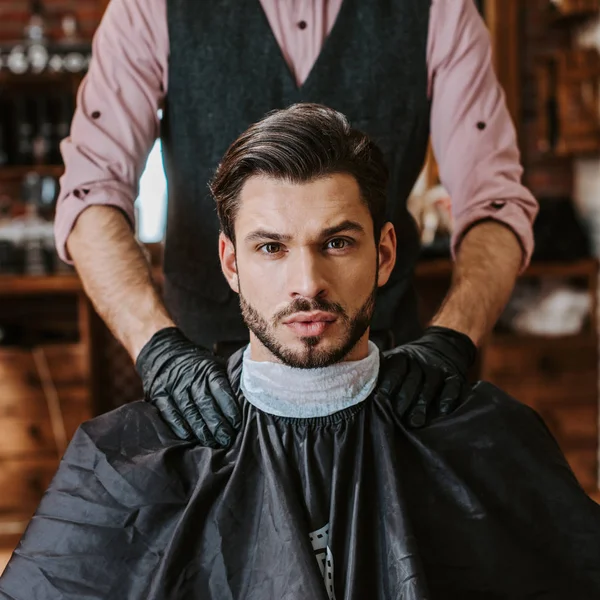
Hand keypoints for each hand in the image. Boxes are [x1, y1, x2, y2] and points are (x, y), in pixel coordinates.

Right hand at [135, 327, 240, 446]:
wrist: (166, 353)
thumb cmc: (199, 366)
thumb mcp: (215, 365)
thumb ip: (228, 381)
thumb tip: (249, 400)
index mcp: (208, 370)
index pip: (220, 389)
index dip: (229, 407)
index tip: (237, 424)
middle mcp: (191, 377)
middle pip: (205, 403)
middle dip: (217, 424)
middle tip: (227, 440)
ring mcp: (173, 386)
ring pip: (189, 410)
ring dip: (201, 429)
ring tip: (212, 443)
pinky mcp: (159, 395)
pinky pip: (169, 412)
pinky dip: (179, 426)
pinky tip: (189, 437)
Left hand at [382, 326, 476, 427]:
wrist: (442, 346)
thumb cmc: (409, 363)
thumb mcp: (393, 359)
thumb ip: (379, 369)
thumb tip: (361, 384)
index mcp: (403, 356)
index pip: (395, 368)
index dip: (388, 383)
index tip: (381, 398)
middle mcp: (421, 360)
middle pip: (412, 379)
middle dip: (404, 398)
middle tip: (397, 415)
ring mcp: (438, 368)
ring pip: (430, 385)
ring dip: (423, 404)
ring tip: (415, 422)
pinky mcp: (454, 375)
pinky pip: (452, 386)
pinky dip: (447, 399)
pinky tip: (441, 412)